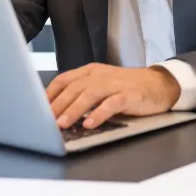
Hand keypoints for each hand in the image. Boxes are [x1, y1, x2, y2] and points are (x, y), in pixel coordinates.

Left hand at [46, 64, 180, 129]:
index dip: (49, 94)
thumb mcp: (102, 86)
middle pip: (74, 87)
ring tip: (62, 124)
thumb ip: (82, 94)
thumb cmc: (127, 87)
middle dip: (57, 105)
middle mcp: (101, 75)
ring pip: (89, 94)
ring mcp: (115, 84)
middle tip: (45, 121)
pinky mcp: (129, 94)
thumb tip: (56, 112)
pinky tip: (90, 123)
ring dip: (74, 109)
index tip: (36, 109)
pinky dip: (99, 113)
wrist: (160, 84)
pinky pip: (112, 103)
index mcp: (91, 71)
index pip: (64, 80)